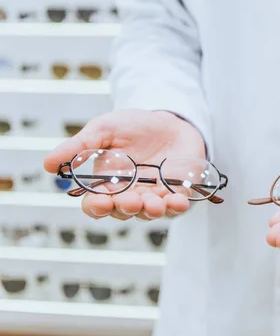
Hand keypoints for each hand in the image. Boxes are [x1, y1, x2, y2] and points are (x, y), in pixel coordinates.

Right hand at [43, 109, 205, 220]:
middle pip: (122, 212)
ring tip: (154, 202)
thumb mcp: (104, 130)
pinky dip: (177, 207)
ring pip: (148, 213)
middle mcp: (128, 195)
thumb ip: (80, 146)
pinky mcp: (176, 194)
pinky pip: (176, 207)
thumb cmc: (134, 127)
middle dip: (125, 208)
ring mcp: (153, 197)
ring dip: (150, 211)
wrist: (171, 122)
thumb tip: (46, 164)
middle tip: (131, 199)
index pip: (96, 205)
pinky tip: (178, 201)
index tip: (100, 202)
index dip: (96, 207)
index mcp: (106, 184)